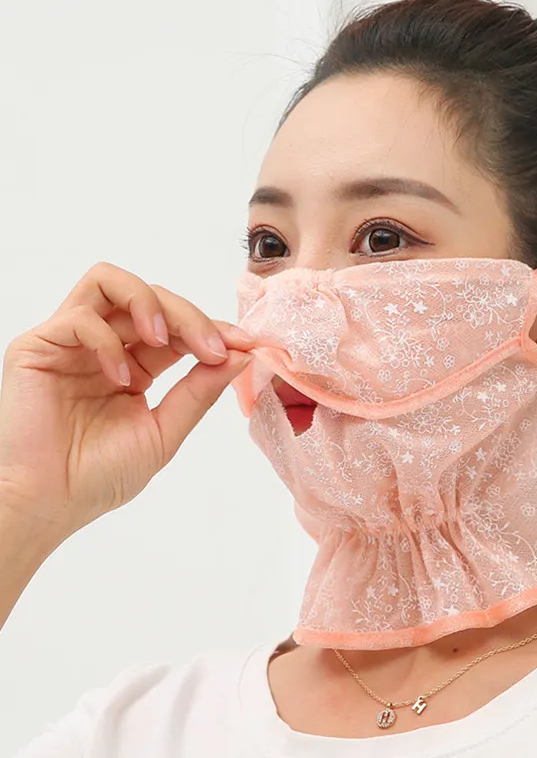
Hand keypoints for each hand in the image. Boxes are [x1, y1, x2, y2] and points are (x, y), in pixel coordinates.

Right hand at [0, 261, 253, 542]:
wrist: (47, 505)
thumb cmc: (99, 476)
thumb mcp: (164, 431)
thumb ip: (200, 391)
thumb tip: (242, 355)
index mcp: (138, 366)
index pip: (178, 326)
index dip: (213, 328)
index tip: (246, 343)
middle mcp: (107, 346)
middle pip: (152, 297)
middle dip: (190, 316)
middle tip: (214, 346)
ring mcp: (72, 343)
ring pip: (112, 282)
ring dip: (148, 303)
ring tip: (165, 340)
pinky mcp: (39, 346)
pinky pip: (80, 317)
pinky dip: (108, 340)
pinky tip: (122, 379)